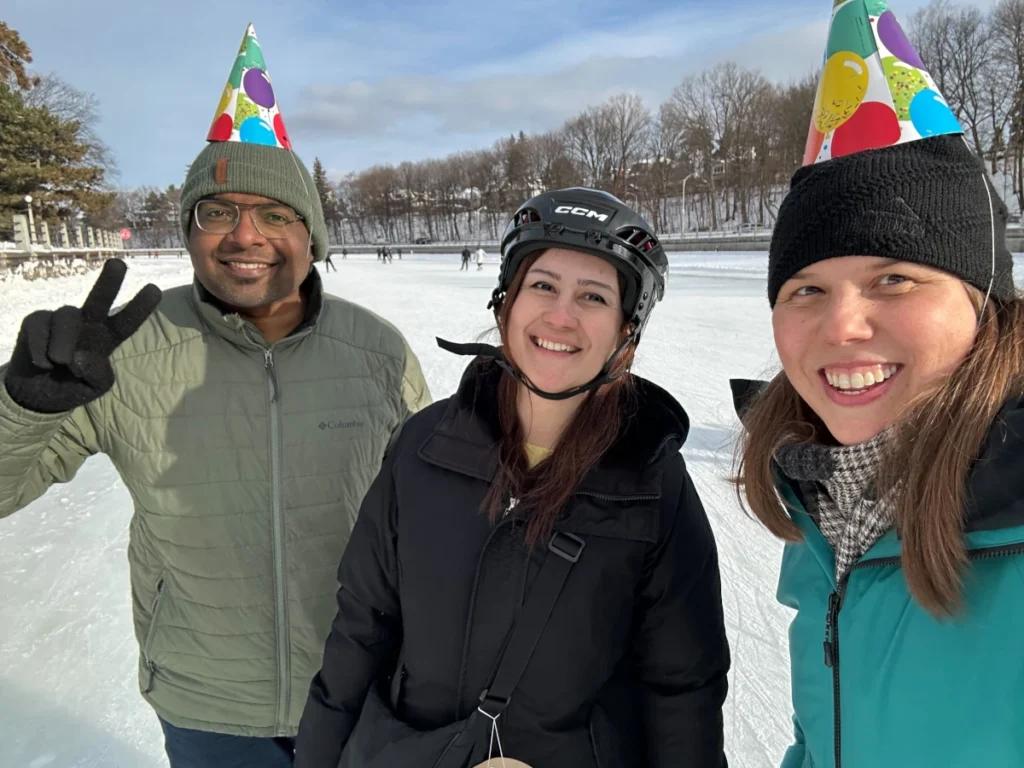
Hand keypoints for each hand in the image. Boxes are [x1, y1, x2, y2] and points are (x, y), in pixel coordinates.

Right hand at [4, 259, 161, 413]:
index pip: (126, 322)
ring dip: (62, 343)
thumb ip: (96, 374)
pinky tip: (41, 364)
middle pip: (99, 299)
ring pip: (67, 317)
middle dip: (109, 282)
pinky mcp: (37, 320)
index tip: (155, 290)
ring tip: (58, 363)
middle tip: (119, 264)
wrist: (38, 394)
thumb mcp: (94, 387)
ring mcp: (61, 319)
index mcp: (107, 338)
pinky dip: (40, 350)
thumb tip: (79, 357)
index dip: (139, 307)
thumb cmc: (73, 386)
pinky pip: (40, 327)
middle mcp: (87, 323)